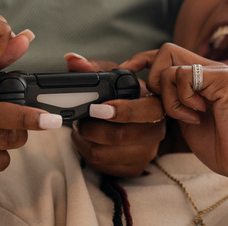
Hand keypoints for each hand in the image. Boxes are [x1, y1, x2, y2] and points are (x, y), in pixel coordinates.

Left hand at [65, 53, 165, 177]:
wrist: (131, 121)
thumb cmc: (122, 95)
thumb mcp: (112, 77)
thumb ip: (93, 67)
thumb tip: (72, 59)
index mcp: (156, 104)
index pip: (145, 111)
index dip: (121, 111)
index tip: (96, 108)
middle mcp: (156, 130)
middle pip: (120, 136)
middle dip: (91, 128)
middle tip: (80, 120)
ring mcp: (146, 152)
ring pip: (104, 153)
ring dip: (85, 140)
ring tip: (82, 128)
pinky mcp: (133, 168)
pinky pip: (102, 165)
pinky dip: (86, 152)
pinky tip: (87, 141)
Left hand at [144, 43, 227, 181]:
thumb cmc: (220, 145)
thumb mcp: (185, 118)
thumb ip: (172, 99)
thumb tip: (146, 90)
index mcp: (201, 76)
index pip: (167, 54)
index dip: (142, 59)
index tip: (124, 70)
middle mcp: (210, 68)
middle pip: (165, 51)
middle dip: (155, 80)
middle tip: (167, 107)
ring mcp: (218, 71)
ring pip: (171, 69)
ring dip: (170, 99)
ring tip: (189, 116)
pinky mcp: (223, 79)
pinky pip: (184, 77)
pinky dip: (182, 100)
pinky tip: (197, 115)